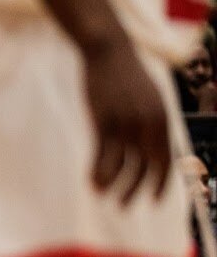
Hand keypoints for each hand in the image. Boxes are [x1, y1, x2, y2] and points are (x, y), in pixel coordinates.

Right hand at [85, 38, 171, 201]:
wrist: (108, 50)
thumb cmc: (125, 74)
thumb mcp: (148, 97)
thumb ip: (151, 120)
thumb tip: (149, 145)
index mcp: (162, 118)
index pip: (165, 160)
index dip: (159, 184)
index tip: (153, 201)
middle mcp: (148, 123)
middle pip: (146, 167)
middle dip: (136, 190)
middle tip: (125, 206)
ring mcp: (126, 122)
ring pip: (123, 164)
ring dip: (114, 185)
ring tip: (104, 197)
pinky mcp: (104, 121)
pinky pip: (103, 155)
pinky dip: (98, 172)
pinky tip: (92, 183)